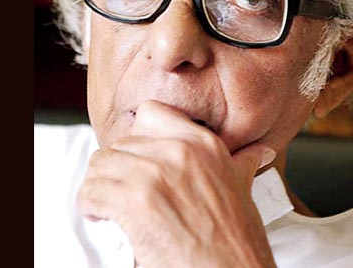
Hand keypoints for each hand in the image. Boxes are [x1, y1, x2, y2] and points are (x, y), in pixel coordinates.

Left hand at [77, 100, 277, 267]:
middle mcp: (178, 152)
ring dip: (100, 188)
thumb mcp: (242, 190)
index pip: (150, 113)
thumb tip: (261, 152)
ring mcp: (154, 175)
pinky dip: (90, 208)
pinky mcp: (133, 203)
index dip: (137, 137)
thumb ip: (242, 163)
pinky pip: (90, 193)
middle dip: (115, 171)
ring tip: (111, 207)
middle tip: (123, 194)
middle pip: (120, 144)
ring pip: (99, 165)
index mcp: (203, 144)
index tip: (137, 160)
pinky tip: (106, 219)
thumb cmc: (237, 239)